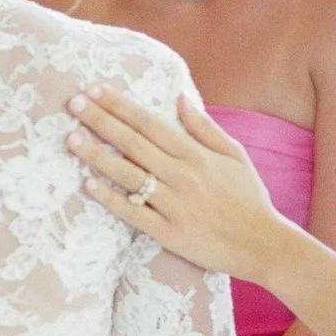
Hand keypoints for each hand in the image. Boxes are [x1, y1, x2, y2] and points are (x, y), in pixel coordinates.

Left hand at [66, 86, 286, 280]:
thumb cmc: (249, 198)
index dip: (120, 106)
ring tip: (70, 139)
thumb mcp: (235, 155)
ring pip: (128, 175)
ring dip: (97, 156)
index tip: (94, 89)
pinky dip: (110, 199)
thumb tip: (179, 97)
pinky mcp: (169, 233)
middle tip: (72, 104)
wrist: (264, 245)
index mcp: (196, 155)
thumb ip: (205, 127)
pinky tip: (88, 185)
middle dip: (100, 121)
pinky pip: (134, 213)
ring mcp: (174, 205)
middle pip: (133, 144)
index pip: (149, 124)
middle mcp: (182, 176)